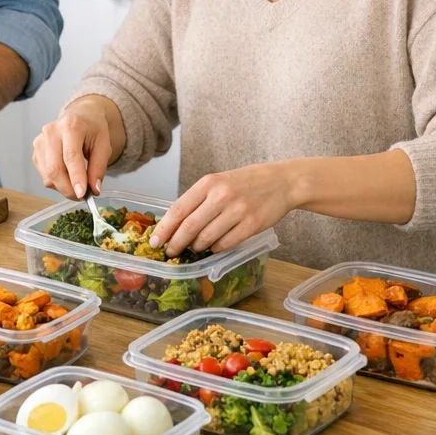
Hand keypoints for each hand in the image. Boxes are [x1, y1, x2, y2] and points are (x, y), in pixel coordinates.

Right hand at [32, 98, 114, 199]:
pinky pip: (44, 175)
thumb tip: (94, 189)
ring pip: (47, 175)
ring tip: (76, 183)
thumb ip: (99, 168)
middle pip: (54, 168)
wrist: (80, 115)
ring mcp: (41, 140)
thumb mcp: (104, 145)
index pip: (71, 156)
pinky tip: (66, 174)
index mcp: (71, 125)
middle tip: (81, 196)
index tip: (82, 194)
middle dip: (68, 188)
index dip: (76, 178)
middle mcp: (51, 131)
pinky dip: (56, 182)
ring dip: (63, 187)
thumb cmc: (93, 129)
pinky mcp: (36, 150)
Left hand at [150, 162, 297, 255]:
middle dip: (176, 243)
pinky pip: (226, 244)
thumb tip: (174, 224)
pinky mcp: (252, 225)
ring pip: (207, 238)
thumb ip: (198, 200)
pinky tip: (215, 246)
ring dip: (197, 247)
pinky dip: (216, 248)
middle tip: (169, 252)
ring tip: (195, 248)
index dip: (164, 228)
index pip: (178, 209)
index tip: (154, 241)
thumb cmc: (244, 183)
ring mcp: (237, 211)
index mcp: (208, 183)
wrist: (281, 182)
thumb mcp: (218, 183)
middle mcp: (221, 196)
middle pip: (189, 226)